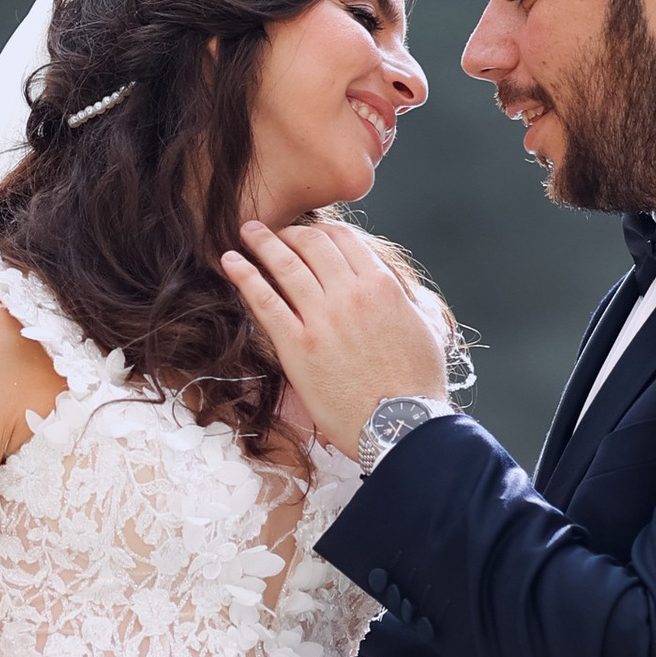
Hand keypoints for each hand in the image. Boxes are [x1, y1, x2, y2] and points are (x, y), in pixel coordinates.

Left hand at [220, 217, 447, 455]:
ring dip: (263, 243)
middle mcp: (351, 295)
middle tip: (275, 232)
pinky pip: (265, 301)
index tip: (310, 234)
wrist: (401, 426)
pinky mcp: (297, 347)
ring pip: (286, 265)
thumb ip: (407, 299)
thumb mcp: (425, 328)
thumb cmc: (417, 384)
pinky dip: (245, 276)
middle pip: (313, 244)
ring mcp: (322, 320)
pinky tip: (230, 262)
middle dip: (291, 232)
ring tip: (248, 232)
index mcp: (382, 286)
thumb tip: (396, 289)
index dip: (323, 230)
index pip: (344, 238)